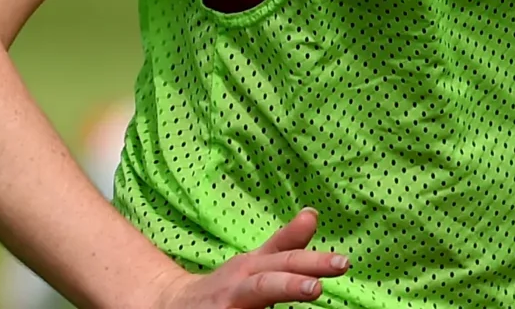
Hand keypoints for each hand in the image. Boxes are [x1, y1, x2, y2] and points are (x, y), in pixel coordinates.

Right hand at [154, 208, 345, 307]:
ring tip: (310, 291)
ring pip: (253, 302)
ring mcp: (226, 307)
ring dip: (280, 294)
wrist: (172, 305)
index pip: (285, 260)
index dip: (311, 261)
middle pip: (268, 284)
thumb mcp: (254, 263)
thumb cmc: (225, 286)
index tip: (342, 263)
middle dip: (292, 284)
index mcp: (252, 267)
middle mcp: (238, 286)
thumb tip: (312, 215)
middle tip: (317, 287)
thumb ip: (285, 243)